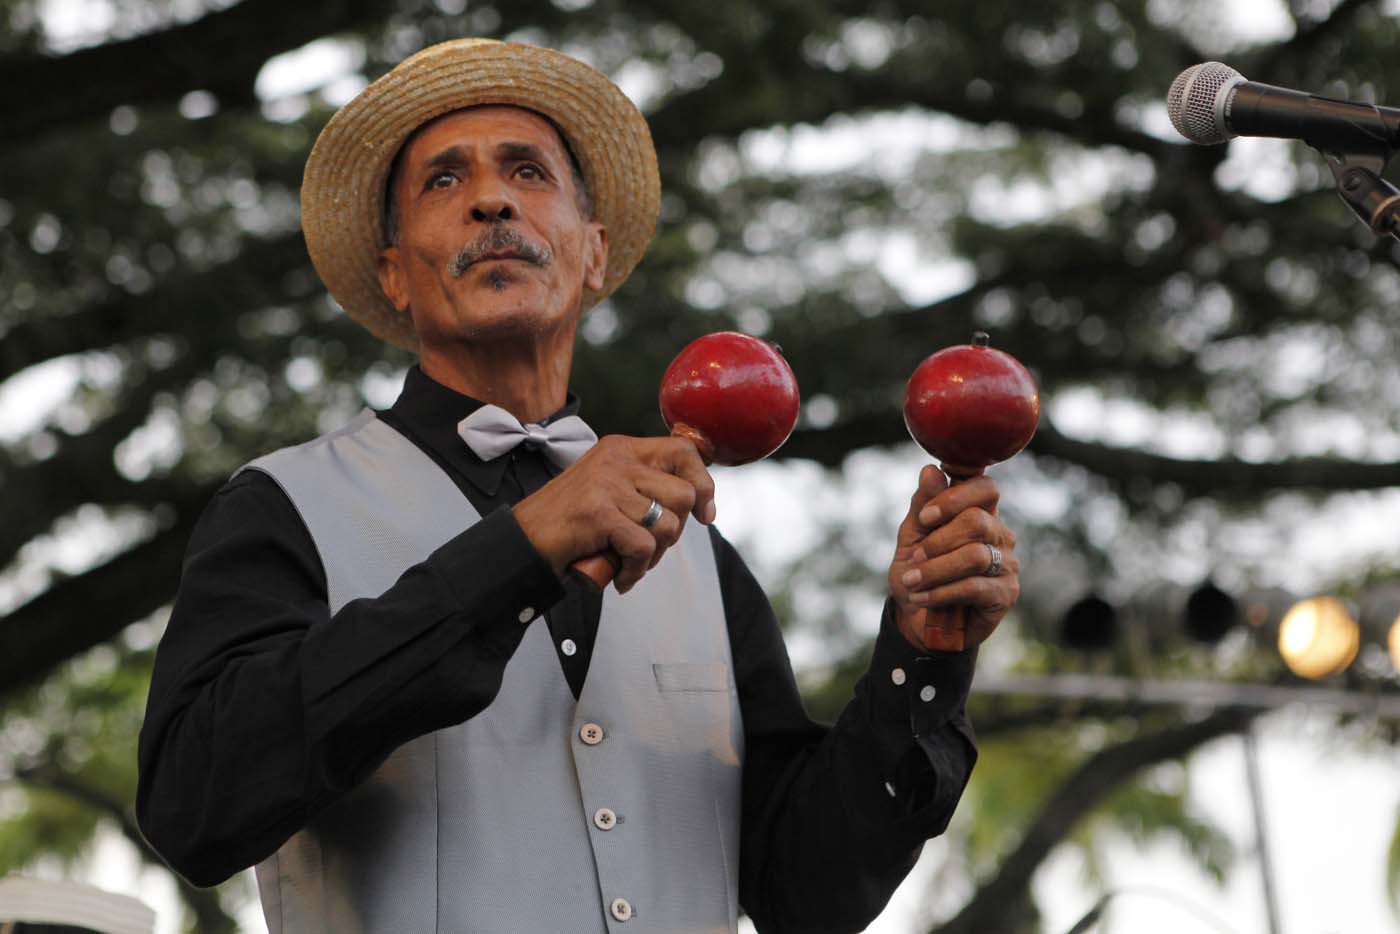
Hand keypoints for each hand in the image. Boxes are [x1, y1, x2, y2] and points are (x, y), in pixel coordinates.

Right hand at [513, 435, 716, 592]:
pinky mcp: (598, 512)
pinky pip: (644, 547)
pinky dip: (635, 570)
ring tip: (627, 562)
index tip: (704, 515)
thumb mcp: (609, 491)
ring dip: (653, 556)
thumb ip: (644, 487)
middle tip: (647, 548)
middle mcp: (616, 459)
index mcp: (621, 449)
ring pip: (668, 525)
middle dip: (674, 532)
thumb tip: (697, 501)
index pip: (683, 451)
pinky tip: (618, 575)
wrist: (520, 544)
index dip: (703, 484)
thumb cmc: (568, 526)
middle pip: (684, 494)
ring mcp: (607, 484)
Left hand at [886, 465, 1019, 650]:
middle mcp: (998, 534)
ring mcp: (1006, 563)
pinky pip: (974, 586)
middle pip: (977, 521)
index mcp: (978, 512)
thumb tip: (930, 470)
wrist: (918, 619)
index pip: (985, 487)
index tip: (927, 516)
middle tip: (915, 557)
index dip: (956, 497)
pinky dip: (941, 592)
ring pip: (974, 555)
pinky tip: (923, 598)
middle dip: (938, 540)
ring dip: (935, 569)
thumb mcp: (911, 538)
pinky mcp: (1006, 593)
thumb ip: (922, 506)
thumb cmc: (918, 572)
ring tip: (912, 582)